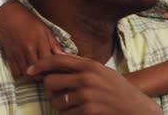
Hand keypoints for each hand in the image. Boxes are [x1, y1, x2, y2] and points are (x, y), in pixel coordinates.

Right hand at [0, 0, 63, 78]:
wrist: (9, 15)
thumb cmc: (30, 22)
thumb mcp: (45, 30)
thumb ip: (54, 45)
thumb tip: (65, 56)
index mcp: (40, 41)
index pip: (49, 62)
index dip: (53, 69)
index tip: (56, 70)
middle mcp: (28, 48)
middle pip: (38, 71)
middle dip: (43, 75)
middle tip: (47, 74)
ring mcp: (18, 52)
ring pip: (26, 74)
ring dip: (33, 77)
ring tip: (38, 73)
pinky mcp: (9, 55)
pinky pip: (15, 73)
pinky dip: (21, 75)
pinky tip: (26, 70)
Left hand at [28, 54, 162, 114]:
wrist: (137, 109)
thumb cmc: (119, 91)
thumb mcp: (103, 72)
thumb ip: (83, 66)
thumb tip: (59, 58)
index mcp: (91, 65)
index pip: (58, 60)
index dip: (40, 65)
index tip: (30, 70)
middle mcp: (87, 78)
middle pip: (51, 82)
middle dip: (51, 90)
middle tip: (59, 94)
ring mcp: (87, 95)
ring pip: (56, 101)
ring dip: (60, 106)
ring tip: (74, 105)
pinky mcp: (88, 111)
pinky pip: (65, 114)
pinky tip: (80, 113)